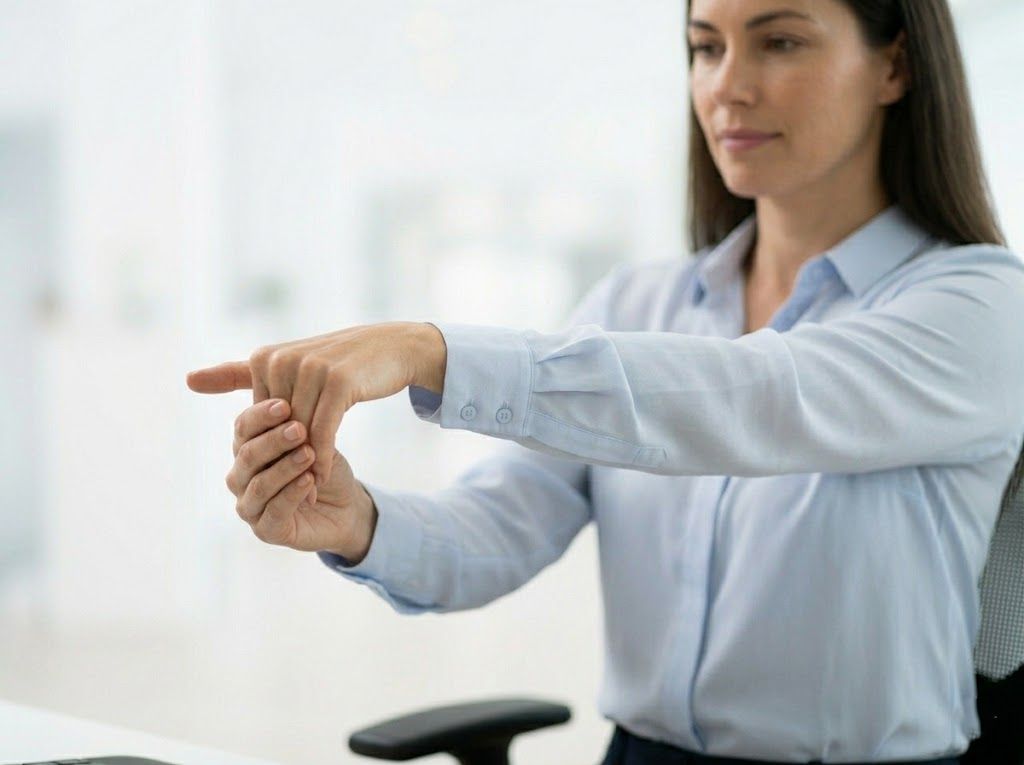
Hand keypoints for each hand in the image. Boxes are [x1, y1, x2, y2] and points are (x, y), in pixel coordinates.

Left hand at [187, 322, 445, 484]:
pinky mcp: (338, 383)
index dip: (270, 444)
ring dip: (303, 464)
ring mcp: (311, 370)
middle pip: (279, 427)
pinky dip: (322, 458)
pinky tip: (324, 477)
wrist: (393, 349)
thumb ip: (238, 374)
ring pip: (300, 433)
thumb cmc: (339, 362)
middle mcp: (284, 360)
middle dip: (285, 457)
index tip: (275, 468)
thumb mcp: (287, 366)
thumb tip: (188, 380)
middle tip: (290, 486)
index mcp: (266, 357)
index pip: (259, 417)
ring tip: (306, 488)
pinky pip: (323, 432)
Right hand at [226, 397, 376, 559]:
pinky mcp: (267, 531)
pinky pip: (275, 511)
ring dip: (285, 467)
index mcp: (247, 450)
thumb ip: (297, 426)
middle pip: (247, 456)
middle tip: (298, 428)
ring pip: (258, 485)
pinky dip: (292, 493)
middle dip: (273, 441)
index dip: (261, 416)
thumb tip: (287, 402)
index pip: (243, 428)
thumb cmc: (325, 469)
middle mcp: (241, 478)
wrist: (346, 506)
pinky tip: (309, 480)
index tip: (284, 404)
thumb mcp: (314, 440)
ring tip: (309, 454)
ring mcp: (251, 506)